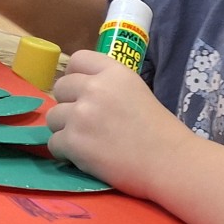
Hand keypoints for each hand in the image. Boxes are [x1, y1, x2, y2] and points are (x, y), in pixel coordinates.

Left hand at [45, 50, 194, 192]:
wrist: (170, 162)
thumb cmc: (161, 132)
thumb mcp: (137, 92)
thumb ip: (109, 86)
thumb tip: (82, 92)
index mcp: (114, 72)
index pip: (77, 60)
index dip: (75, 76)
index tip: (80, 92)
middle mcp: (95, 88)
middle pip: (60, 88)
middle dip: (68, 105)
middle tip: (85, 122)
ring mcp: (81, 115)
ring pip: (53, 117)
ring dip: (64, 130)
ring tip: (86, 142)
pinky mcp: (74, 141)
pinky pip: (54, 143)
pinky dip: (66, 153)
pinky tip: (85, 157)